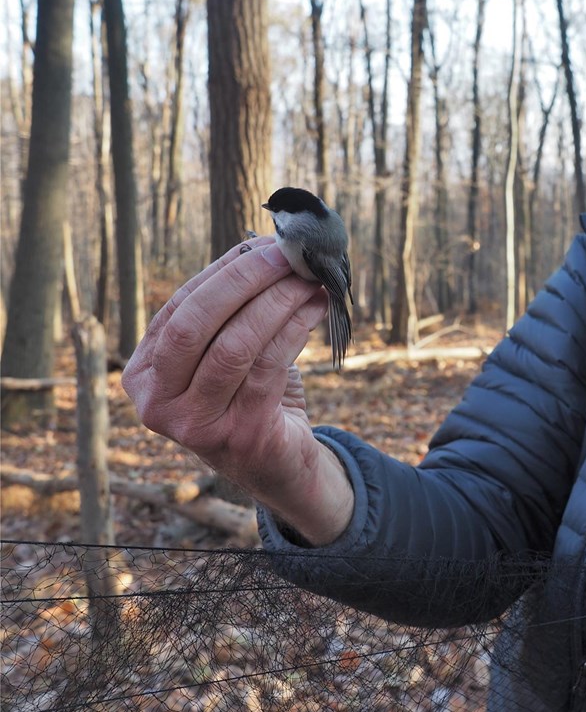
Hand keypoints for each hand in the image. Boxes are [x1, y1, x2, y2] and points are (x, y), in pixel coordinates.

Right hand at [121, 237, 353, 544]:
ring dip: (279, 301)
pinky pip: (270, 366)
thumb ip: (229, 309)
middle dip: (245, 280)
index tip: (261, 246)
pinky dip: (296, 327)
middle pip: (197, 323)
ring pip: (237, 344)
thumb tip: (260, 246)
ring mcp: (196, 425)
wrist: (278, 465)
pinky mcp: (242, 435)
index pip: (179, 309)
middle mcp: (158, 404)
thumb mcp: (224, 353)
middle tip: (286, 255)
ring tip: (310, 279)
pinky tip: (316, 308)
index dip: (222, 272)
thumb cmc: (249, 396)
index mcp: (144, 376)